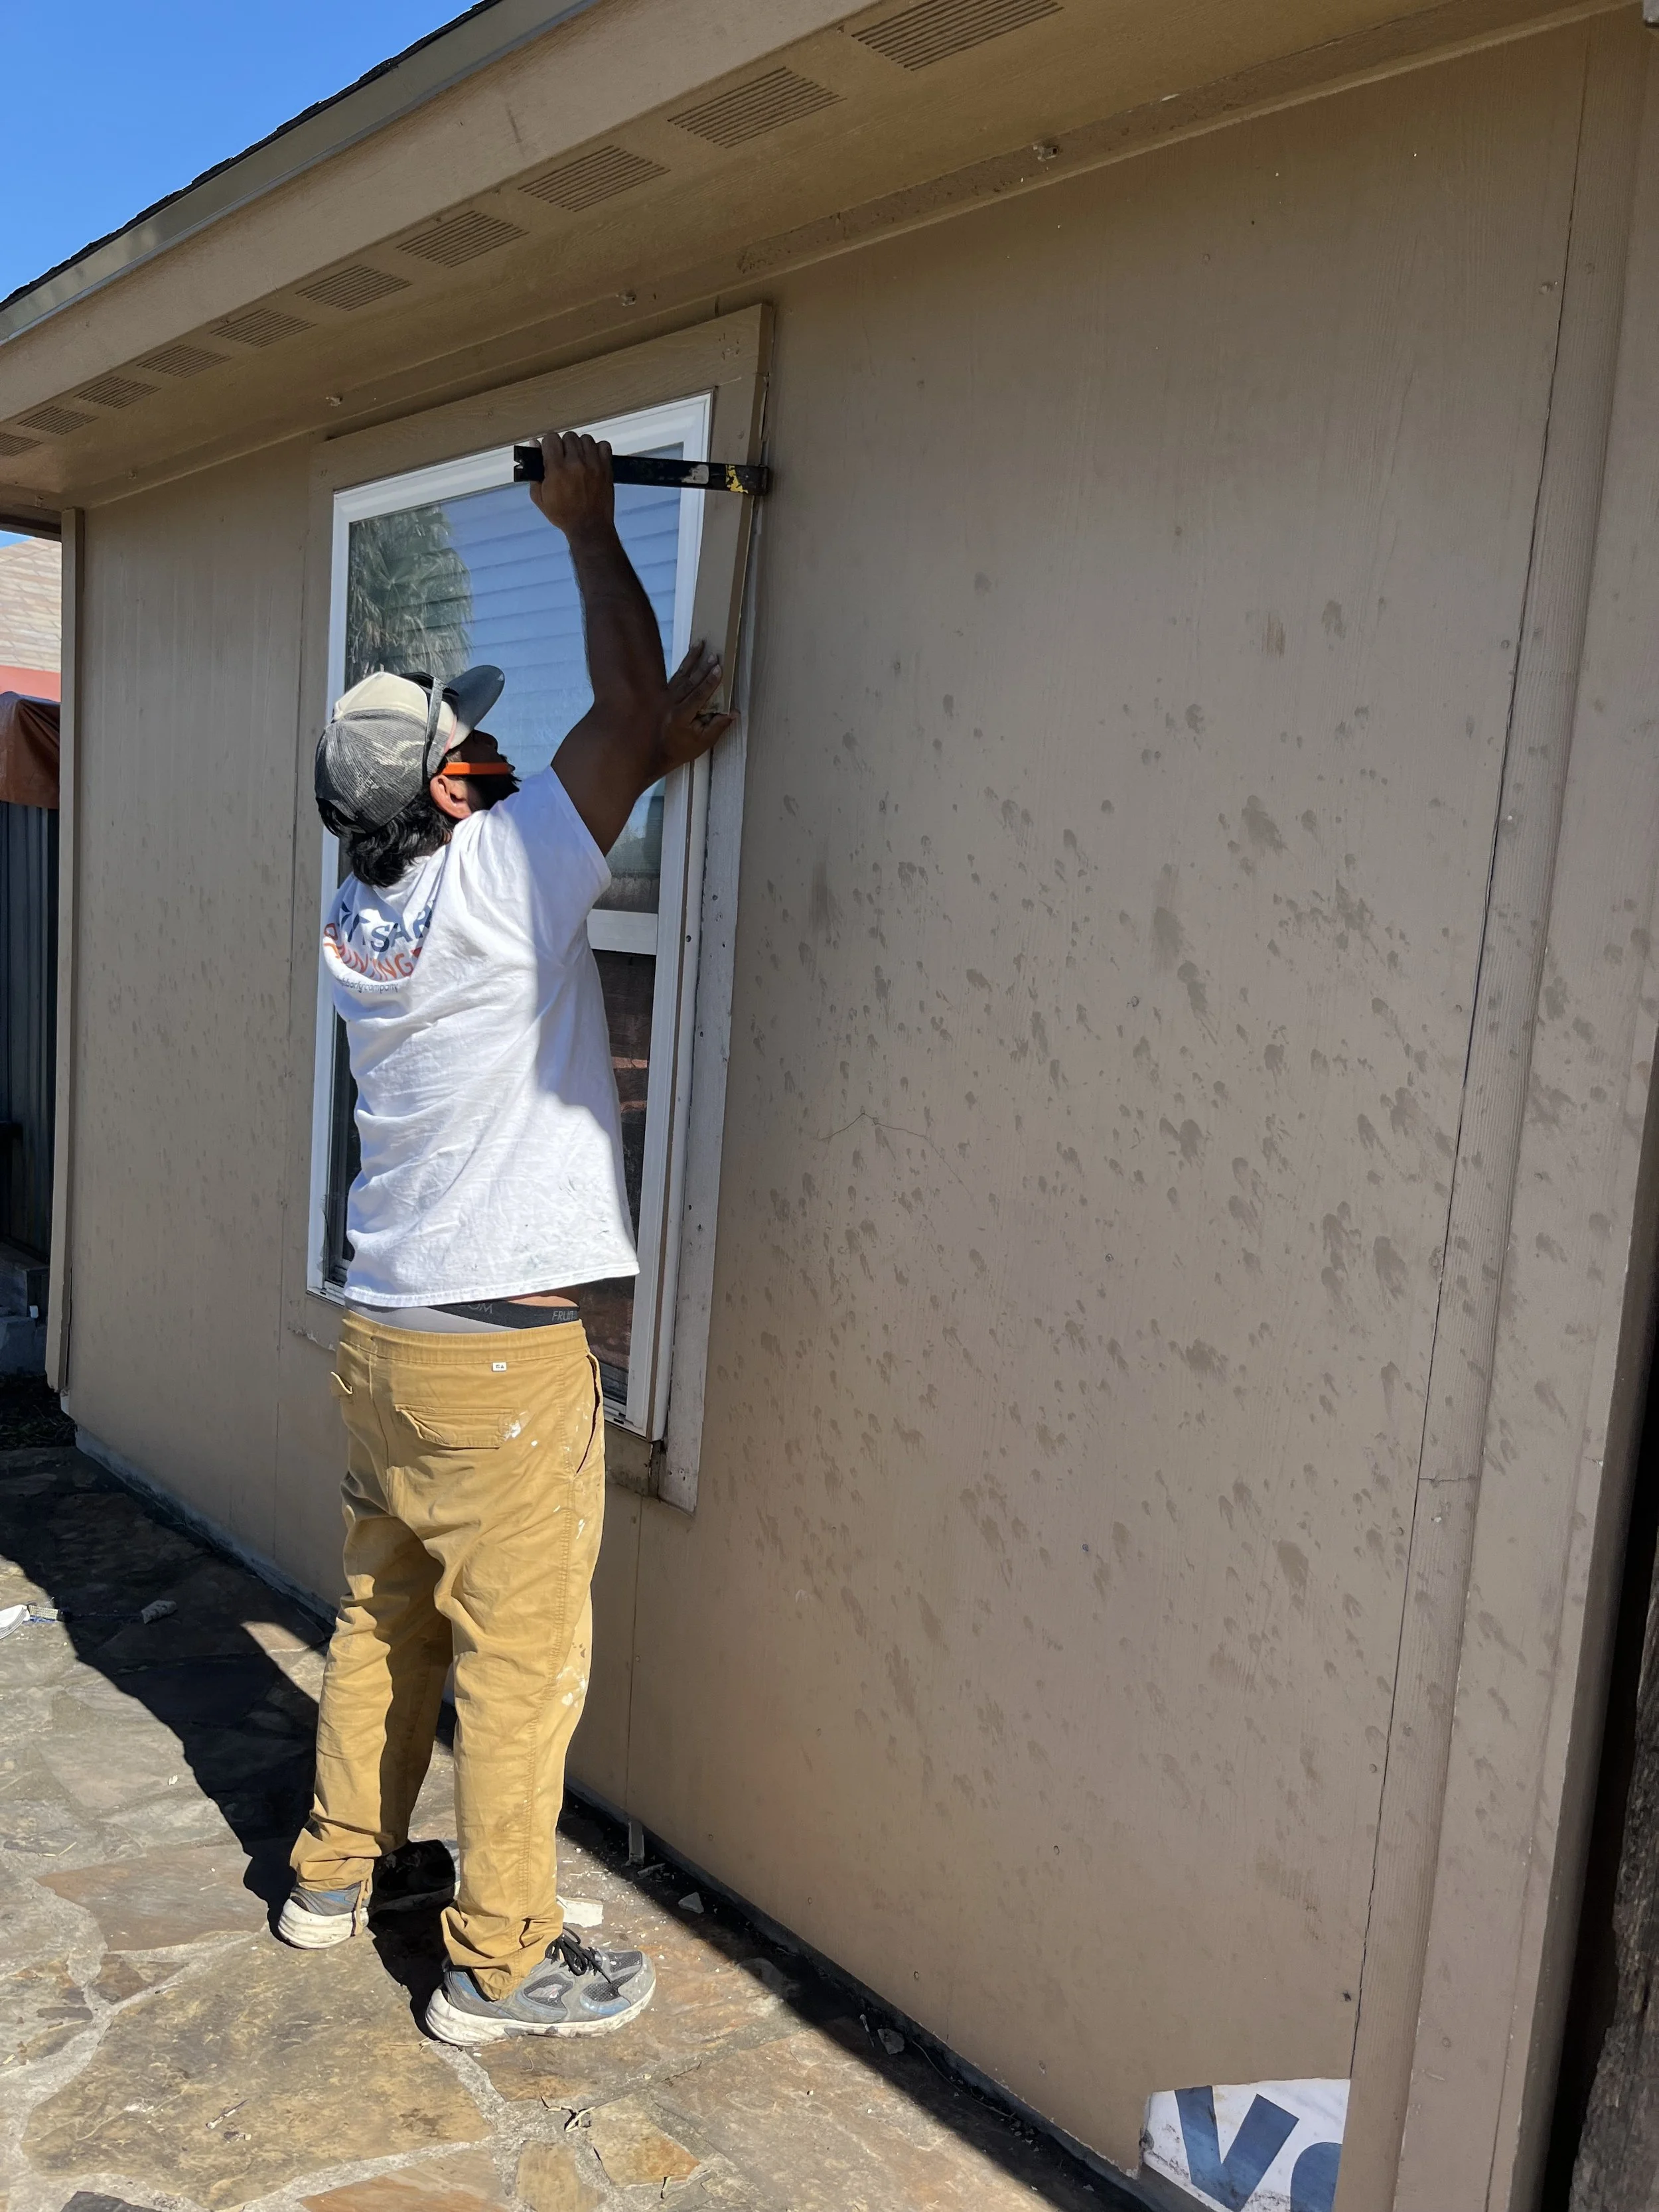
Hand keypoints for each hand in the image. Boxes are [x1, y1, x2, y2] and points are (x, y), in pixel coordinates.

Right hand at [529, 430, 614, 538]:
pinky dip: (598, 449)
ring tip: (579, 459)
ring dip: (581, 446)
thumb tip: (535, 444)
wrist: (589, 528)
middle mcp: (575, 464)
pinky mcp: (607, 468)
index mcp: (557, 470)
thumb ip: (535, 471)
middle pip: (568, 436)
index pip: (551, 438)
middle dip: (564, 445)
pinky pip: (604, 446)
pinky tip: (592, 459)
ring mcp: (593, 465)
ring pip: (585, 439)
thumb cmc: (563, 515)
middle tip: (565, 458)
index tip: (550, 453)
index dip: (549, 444)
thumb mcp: (540, 497)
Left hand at [661, 641, 734, 770]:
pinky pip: (674, 676)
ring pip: (681, 674)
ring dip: (691, 659)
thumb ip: (718, 726)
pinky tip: (689, 656)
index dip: (709, 682)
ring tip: (700, 644)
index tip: (719, 669)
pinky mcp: (663, 694)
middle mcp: (671, 704)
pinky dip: (682, 665)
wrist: (653, 754)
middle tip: (714, 654)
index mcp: (681, 716)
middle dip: (703, 667)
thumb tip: (734, 712)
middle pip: (690, 681)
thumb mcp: (703, 743)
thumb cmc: (681, 750)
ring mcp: (665, 697)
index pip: (698, 695)